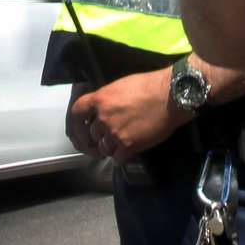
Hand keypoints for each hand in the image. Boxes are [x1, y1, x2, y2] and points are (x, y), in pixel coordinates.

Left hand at [66, 69, 186, 160]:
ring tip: (122, 143)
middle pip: (92, 134)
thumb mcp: (120, 86)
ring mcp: (114, 133)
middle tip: (110, 136)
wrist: (169, 96)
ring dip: (111, 148)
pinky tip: (128, 152)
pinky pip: (117, 159)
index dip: (76, 125)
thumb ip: (106, 100)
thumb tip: (102, 109)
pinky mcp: (128, 146)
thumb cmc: (148, 85)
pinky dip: (121, 158)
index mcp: (99, 99)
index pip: (75, 114)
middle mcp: (103, 118)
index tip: (80, 131)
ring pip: (104, 148)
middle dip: (100, 136)